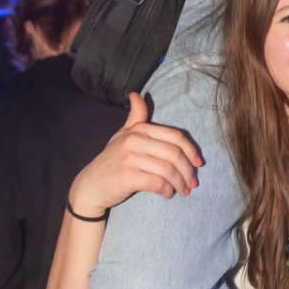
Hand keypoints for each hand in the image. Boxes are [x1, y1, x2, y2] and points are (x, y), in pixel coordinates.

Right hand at [68, 93, 202, 216]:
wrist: (90, 186)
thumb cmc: (110, 161)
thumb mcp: (122, 135)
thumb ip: (135, 117)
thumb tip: (137, 94)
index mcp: (138, 129)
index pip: (175, 137)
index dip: (191, 150)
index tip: (199, 163)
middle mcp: (134, 140)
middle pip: (174, 154)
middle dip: (188, 170)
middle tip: (193, 182)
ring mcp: (130, 158)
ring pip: (168, 170)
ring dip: (180, 183)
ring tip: (183, 190)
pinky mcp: (128, 177)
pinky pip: (158, 183)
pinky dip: (167, 190)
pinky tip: (167, 194)